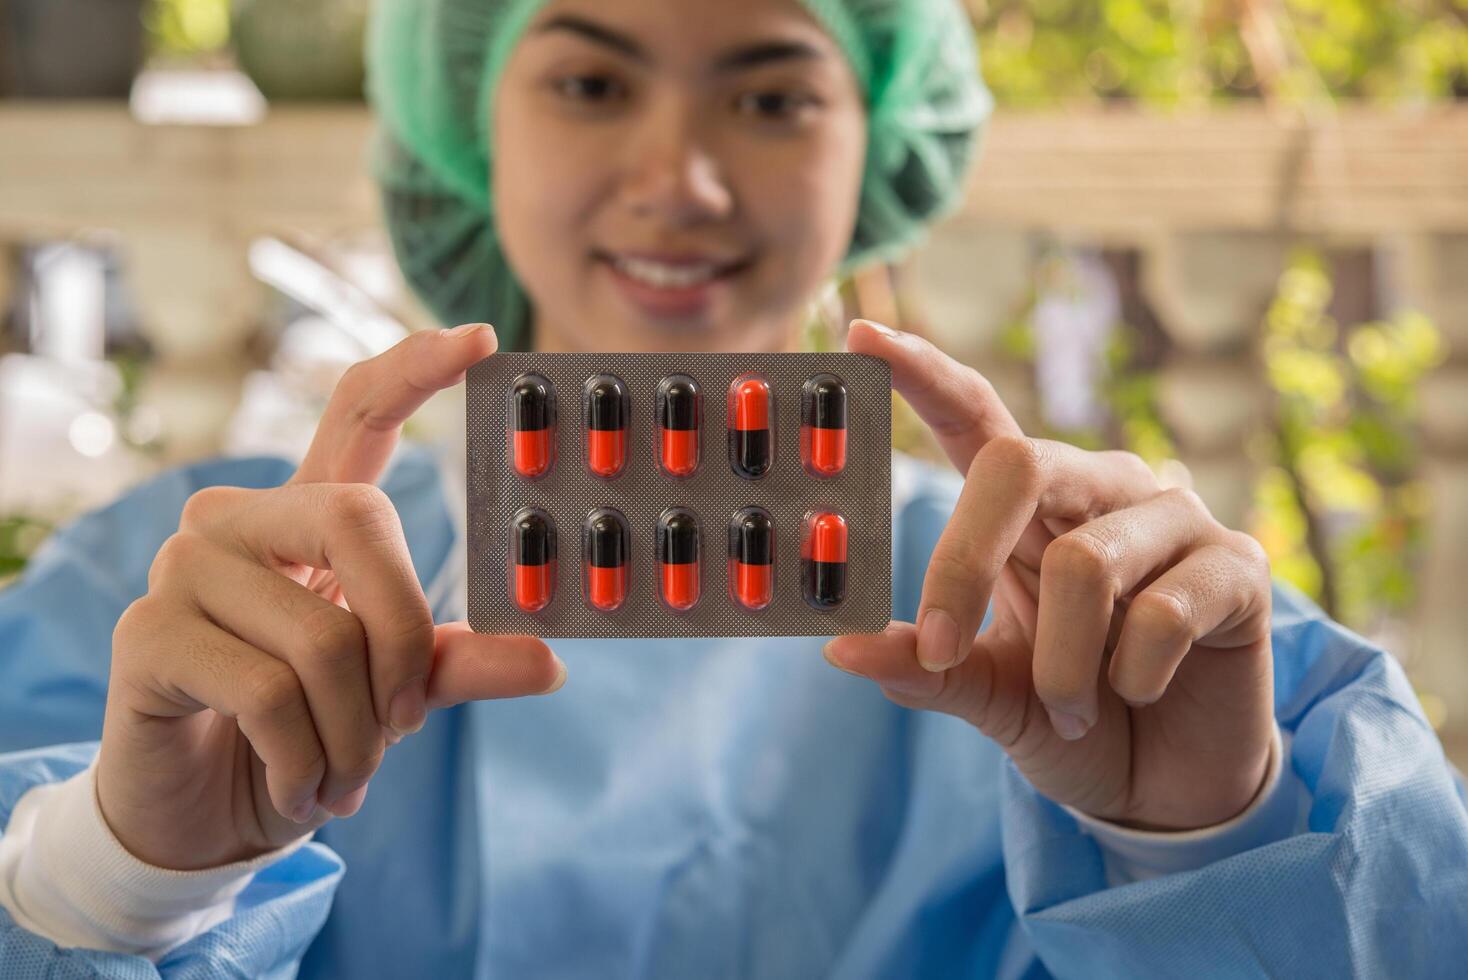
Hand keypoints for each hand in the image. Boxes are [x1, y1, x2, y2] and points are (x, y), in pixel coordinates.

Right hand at [98, 325, 563, 869]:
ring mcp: (183, 566)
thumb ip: (459, 664)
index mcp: (306, 516)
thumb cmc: (303, 733)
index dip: (414, 369)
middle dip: (404, 643)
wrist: (203, 814)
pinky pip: (270, 692)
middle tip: (403, 724)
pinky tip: (295, 784)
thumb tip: (551, 663)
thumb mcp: (393, 697)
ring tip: (341, 774)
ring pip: (325, 635)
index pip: (356, 413)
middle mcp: (239, 519)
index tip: (482, 340)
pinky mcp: (146, 632)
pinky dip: (305, 760)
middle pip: (363, 521)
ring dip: (356, 732)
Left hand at [827, 320, 1274, 829]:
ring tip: (1071, 712)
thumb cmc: (1071, 719)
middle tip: (940, 648)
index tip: (861, 337)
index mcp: (1031, 505)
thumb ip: (925, 668)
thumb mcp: (985, 693)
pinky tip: (1140, 694)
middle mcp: (1101, 488)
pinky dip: (1129, 677)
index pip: (977, 415)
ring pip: (1084, 562)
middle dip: (963, 562)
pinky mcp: (1240, 565)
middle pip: (1019, 463)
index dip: (922, 372)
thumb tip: (841, 649)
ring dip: (1059, 663)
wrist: (1170, 786)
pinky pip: (1161, 612)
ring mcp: (1175, 518)